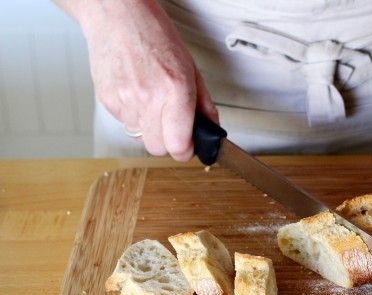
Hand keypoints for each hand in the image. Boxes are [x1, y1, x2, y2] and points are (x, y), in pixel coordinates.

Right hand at [80, 1, 217, 159]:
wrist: (118, 16)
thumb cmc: (155, 36)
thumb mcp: (191, 68)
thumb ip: (204, 104)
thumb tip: (212, 130)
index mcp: (175, 89)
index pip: (179, 146)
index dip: (186, 150)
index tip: (188, 146)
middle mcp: (148, 98)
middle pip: (158, 149)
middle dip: (168, 142)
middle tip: (172, 126)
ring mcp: (125, 100)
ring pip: (141, 138)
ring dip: (150, 128)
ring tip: (153, 102)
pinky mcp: (108, 100)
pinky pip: (126, 124)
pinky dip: (134, 116)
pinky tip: (137, 94)